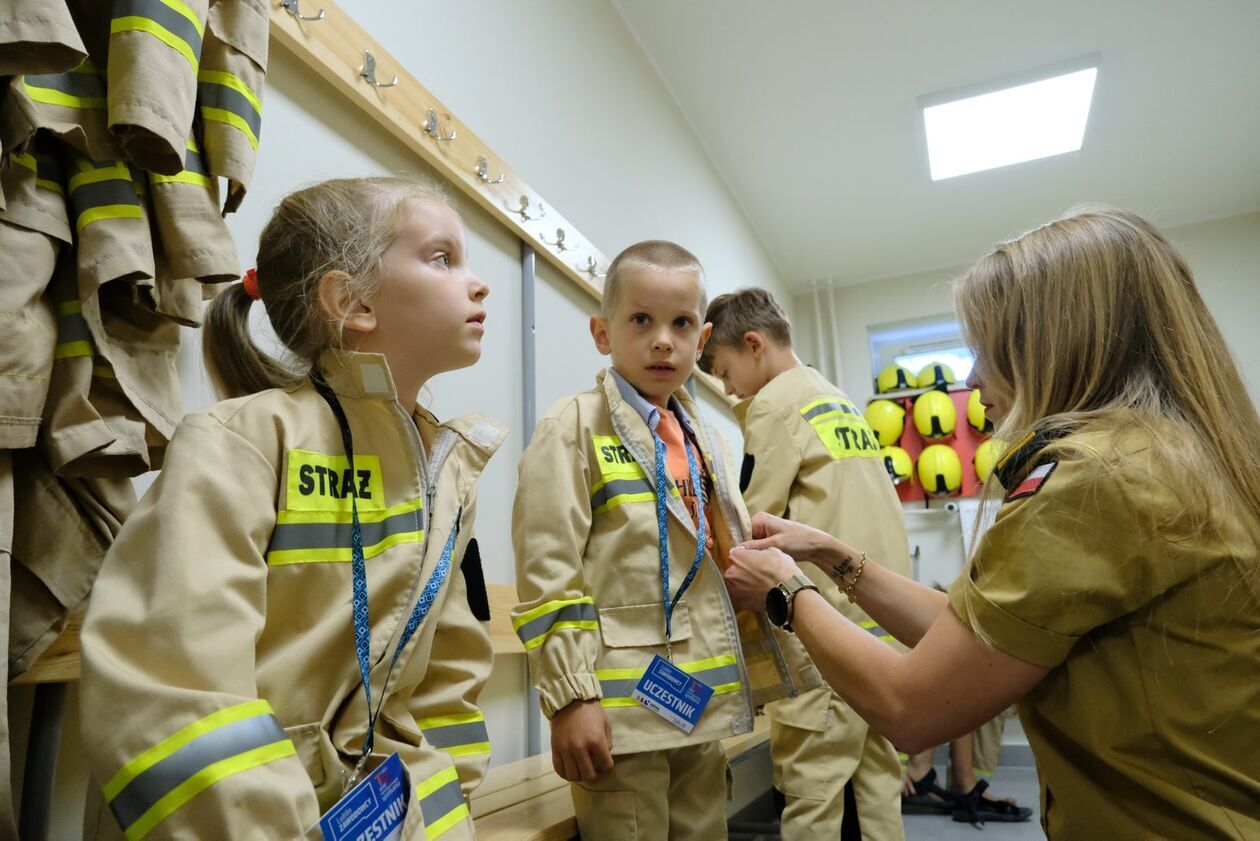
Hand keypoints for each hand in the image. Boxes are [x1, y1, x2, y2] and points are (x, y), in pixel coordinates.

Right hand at [550, 699, 613, 781]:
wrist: (569, 701)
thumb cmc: (590, 711)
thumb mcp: (605, 724)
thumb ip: (607, 742)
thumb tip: (604, 755)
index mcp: (596, 740)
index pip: (606, 765)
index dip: (607, 767)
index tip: (605, 764)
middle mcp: (580, 748)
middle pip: (589, 775)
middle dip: (595, 775)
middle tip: (595, 770)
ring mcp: (566, 750)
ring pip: (573, 775)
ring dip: (580, 776)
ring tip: (582, 770)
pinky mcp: (555, 749)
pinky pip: (559, 770)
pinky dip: (566, 775)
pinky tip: (570, 771)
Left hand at [723, 545, 800, 611]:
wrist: (788, 594)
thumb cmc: (782, 572)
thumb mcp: (774, 551)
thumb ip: (760, 552)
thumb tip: (759, 554)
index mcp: (738, 557)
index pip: (736, 554)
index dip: (746, 557)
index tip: (752, 560)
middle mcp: (731, 573)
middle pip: (734, 570)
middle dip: (744, 571)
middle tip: (758, 573)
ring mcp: (734, 590)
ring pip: (737, 584)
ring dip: (745, 584)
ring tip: (760, 585)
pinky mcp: (741, 603)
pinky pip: (742, 596)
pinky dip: (749, 595)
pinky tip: (760, 594)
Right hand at [742, 512, 860, 576]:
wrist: (817, 546)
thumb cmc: (799, 541)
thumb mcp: (776, 545)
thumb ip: (755, 547)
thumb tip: (734, 551)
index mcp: (759, 519)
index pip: (740, 532)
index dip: (738, 545)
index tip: (735, 559)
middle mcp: (760, 523)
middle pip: (745, 539)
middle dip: (746, 551)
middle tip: (744, 565)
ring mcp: (765, 532)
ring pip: (752, 546)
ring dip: (753, 555)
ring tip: (752, 566)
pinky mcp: (770, 541)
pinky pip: (759, 549)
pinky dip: (760, 556)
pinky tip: (759, 565)